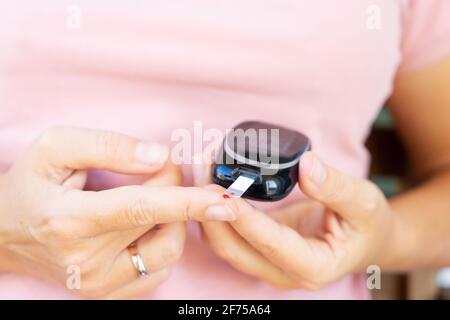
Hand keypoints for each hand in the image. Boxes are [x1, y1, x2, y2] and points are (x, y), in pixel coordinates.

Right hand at [0, 127, 233, 297]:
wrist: (5, 234)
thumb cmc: (30, 187)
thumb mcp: (57, 148)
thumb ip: (109, 147)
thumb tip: (159, 157)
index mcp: (70, 221)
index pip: (141, 209)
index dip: (187, 202)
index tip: (225, 201)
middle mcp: (86, 262)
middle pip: (161, 224)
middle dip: (175, 191)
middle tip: (157, 170)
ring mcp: (98, 285)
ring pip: (167, 252)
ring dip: (173, 220)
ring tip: (151, 199)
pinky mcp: (107, 294)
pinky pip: (157, 270)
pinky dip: (161, 242)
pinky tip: (143, 226)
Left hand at [198, 152, 394, 289]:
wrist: (367, 237)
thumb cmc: (369, 223)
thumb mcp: (364, 202)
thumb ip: (336, 187)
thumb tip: (306, 165)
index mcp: (314, 266)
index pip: (272, 244)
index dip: (246, 220)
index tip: (225, 194)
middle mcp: (284, 271)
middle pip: (236, 249)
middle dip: (214, 212)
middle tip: (203, 172)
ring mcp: (268, 263)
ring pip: (225, 244)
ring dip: (209, 209)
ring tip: (202, 170)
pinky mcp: (259, 248)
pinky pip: (229, 233)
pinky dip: (217, 208)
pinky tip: (211, 179)